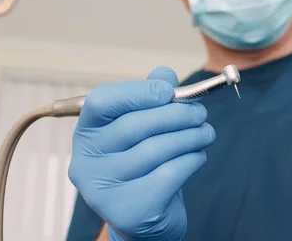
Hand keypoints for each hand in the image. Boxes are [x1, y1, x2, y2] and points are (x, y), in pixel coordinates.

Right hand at [68, 67, 215, 240]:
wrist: (144, 218)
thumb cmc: (143, 166)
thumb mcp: (143, 128)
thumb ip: (150, 98)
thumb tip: (165, 73)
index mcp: (86, 133)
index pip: (102, 101)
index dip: (138, 91)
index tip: (169, 90)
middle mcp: (86, 162)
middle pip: (134, 125)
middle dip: (176, 114)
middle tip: (200, 113)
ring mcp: (102, 191)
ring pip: (156, 149)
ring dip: (191, 136)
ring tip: (206, 132)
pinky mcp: (128, 212)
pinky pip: (169, 174)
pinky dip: (191, 160)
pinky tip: (197, 155)